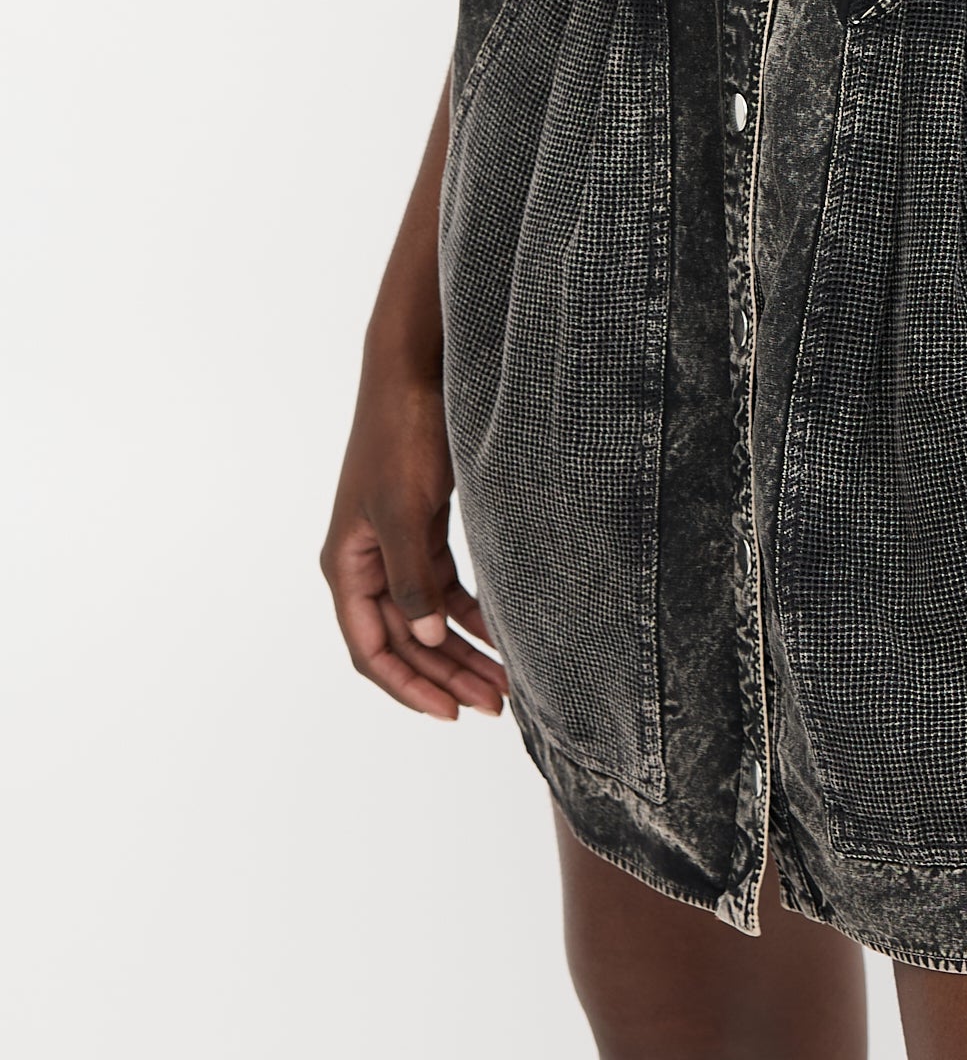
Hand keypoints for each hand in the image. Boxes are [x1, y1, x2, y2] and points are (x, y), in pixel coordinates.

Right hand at [321, 353, 507, 721]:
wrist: (415, 369)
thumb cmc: (400, 434)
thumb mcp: (404, 510)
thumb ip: (411, 578)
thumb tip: (425, 638)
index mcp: (346, 565)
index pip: (372, 650)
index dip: (409, 686)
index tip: (450, 713)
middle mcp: (366, 562)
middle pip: (405, 640)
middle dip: (447, 676)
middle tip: (495, 704)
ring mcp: (395, 545)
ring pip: (428, 617)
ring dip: (462, 650)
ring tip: (505, 682)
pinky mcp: (423, 525)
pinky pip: (445, 585)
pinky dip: (471, 611)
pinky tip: (502, 631)